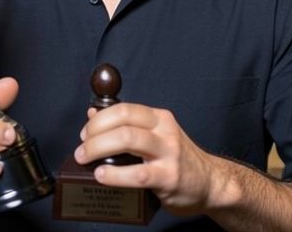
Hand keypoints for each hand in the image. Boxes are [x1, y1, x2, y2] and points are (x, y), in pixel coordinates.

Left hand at [74, 103, 221, 214]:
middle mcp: (165, 131)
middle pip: (123, 121)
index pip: (124, 109)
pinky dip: (114, 175)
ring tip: (85, 159)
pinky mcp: (168, 177)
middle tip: (81, 148)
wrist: (210, 183)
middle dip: (94, 134)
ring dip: (98, 148)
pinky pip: (136, 173)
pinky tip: (102, 176)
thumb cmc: (178, 160)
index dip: (99, 119)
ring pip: (128, 140)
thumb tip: (93, 114)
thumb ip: (128, 126)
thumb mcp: (156, 136)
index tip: (85, 132)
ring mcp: (168, 153)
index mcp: (159, 118)